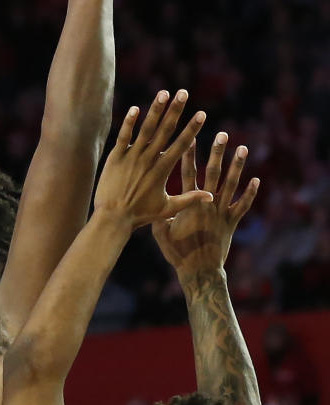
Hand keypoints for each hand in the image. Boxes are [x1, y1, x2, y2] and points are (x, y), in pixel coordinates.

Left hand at [94, 90, 210, 228]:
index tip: (202, 114)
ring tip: (163, 93)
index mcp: (162, 170)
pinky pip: (123, 136)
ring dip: (155, 110)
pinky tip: (135, 108)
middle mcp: (148, 160)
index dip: (192, 128)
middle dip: (175, 110)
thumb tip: (212, 196)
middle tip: (183, 93)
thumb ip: (189, 199)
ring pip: (145, 129)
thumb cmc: (140, 215)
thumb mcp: (167, 208)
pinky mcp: (115, 157)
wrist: (113, 218)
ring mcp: (131, 157)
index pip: (181, 145)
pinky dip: (129, 122)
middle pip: (164, 131)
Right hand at [152, 133, 259, 280]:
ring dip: (237, 165)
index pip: (187, 173)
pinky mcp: (232, 223)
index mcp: (188, 203)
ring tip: (242, 148)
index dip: (188, 154)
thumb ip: (158, 214)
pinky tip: (256, 180)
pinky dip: (250, 194)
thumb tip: (148, 200)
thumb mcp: (160, 233)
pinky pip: (244, 206)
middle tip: (222, 134)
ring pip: (231, 184)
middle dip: (216, 152)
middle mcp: (206, 204)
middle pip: (212, 172)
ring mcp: (221, 212)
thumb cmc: (177, 253)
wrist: (199, 270)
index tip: (190, 137)